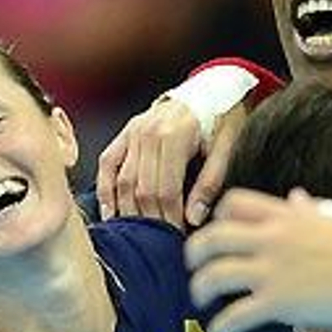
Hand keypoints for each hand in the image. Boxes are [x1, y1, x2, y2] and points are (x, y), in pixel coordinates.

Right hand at [96, 83, 250, 226]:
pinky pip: (107, 165)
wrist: (208, 89)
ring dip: (127, 212)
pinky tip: (110, 214)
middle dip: (150, 220)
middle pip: (141, 190)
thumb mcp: (227, 148)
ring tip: (136, 235)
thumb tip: (194, 218)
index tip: (176, 238)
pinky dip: (105, 190)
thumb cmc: (221, 120)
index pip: (166, 190)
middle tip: (158, 242)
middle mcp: (147, 133)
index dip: (169, 219)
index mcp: (174, 136)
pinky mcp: (124, 133)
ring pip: (122, 181)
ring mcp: (132, 132)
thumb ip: (211, 182)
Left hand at [185, 189, 331, 331]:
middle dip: (196, 252)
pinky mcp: (279, 303)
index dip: (219, 217)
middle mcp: (272, 239)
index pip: (234, 203)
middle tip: (195, 265)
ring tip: (200, 298)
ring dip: (200, 288)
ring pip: (214, 275)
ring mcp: (273, 270)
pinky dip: (220, 327)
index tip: (218, 230)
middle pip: (213, 237)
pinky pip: (235, 315)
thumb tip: (296, 198)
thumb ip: (309, 210)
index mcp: (286, 215)